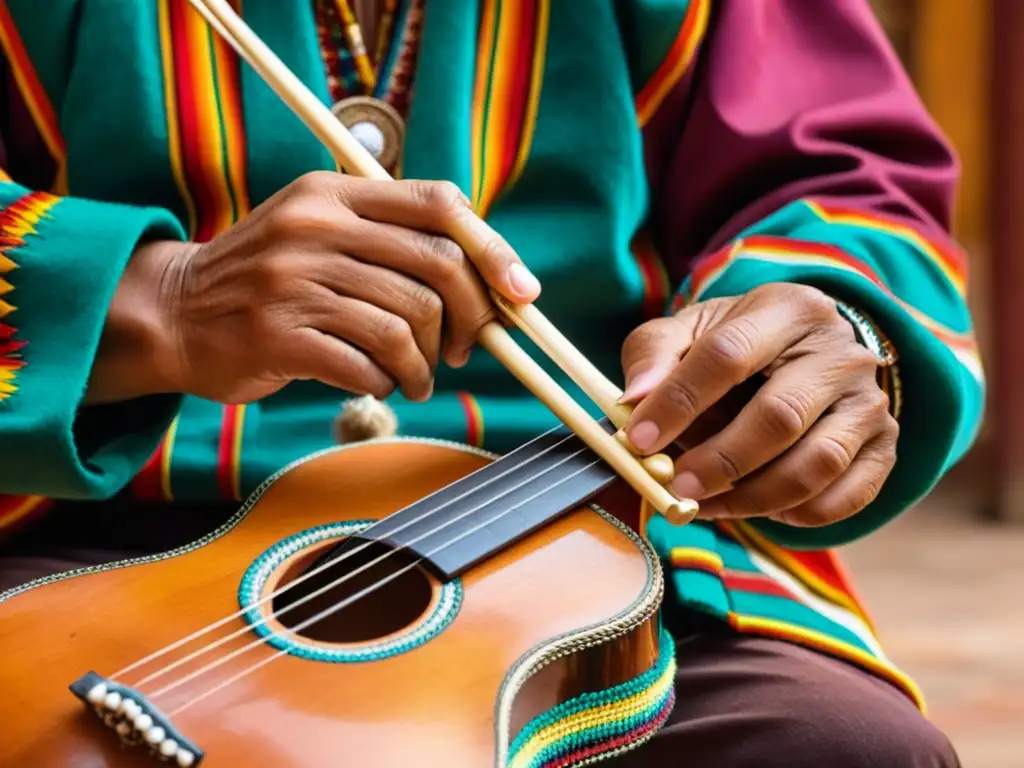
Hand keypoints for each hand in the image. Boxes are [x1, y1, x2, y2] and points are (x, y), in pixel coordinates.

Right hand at [159, 172, 538, 403]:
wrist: (176, 312)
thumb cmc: (271, 277)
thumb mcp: (320, 230)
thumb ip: (392, 240)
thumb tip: (490, 284)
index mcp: (333, 193)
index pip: (438, 204)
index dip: (493, 250)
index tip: (522, 293)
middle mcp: (315, 228)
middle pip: (436, 269)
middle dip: (470, 319)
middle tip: (465, 349)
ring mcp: (293, 281)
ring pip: (406, 325)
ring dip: (427, 363)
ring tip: (418, 376)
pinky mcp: (278, 336)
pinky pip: (366, 365)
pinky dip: (388, 382)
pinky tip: (381, 384)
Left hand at [620, 283, 897, 526]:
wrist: (808, 352)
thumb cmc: (737, 345)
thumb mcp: (691, 331)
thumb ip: (654, 355)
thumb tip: (633, 400)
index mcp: (787, 309)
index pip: (728, 353)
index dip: (678, 401)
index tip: (639, 441)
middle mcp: (840, 351)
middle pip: (778, 416)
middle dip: (719, 460)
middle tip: (675, 485)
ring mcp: (869, 400)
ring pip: (815, 464)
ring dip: (752, 497)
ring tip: (705, 504)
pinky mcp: (885, 445)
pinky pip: (846, 496)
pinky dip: (797, 515)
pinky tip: (759, 506)